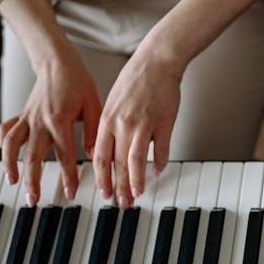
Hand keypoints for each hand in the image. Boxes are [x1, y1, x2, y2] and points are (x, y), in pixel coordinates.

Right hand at [0, 45, 100, 205]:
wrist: (57, 61)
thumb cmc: (78, 81)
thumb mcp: (94, 105)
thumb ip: (92, 132)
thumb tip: (93, 155)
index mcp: (59, 121)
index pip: (64, 156)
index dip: (68, 177)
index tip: (71, 193)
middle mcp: (40, 122)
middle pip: (33, 158)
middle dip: (33, 182)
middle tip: (34, 200)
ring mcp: (28, 119)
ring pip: (13, 147)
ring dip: (11, 166)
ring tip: (13, 183)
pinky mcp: (22, 115)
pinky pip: (8, 132)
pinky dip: (5, 145)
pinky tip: (7, 157)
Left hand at [93, 51, 180, 208]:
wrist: (157, 60)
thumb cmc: (135, 80)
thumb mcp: (112, 102)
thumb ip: (109, 127)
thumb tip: (105, 151)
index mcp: (107, 119)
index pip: (100, 156)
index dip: (101, 178)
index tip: (103, 193)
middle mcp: (122, 123)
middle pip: (118, 163)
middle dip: (118, 186)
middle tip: (120, 203)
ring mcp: (144, 123)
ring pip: (136, 160)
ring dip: (136, 181)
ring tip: (137, 195)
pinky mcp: (164, 122)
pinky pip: (161, 148)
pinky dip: (160, 162)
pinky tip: (158, 171)